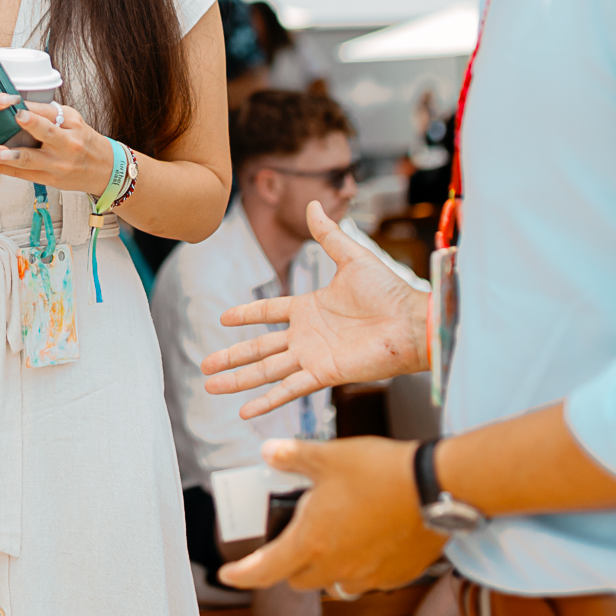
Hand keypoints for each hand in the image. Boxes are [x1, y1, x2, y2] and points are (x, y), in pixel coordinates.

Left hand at [0, 101, 113, 195]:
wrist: (105, 170)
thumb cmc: (84, 142)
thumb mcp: (74, 122)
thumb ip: (49, 113)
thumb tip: (18, 104)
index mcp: (72, 124)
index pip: (50, 111)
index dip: (32, 106)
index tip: (14, 100)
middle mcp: (67, 143)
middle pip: (47, 132)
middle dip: (31, 124)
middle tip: (15, 116)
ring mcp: (58, 164)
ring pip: (31, 159)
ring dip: (10, 155)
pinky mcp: (50, 179)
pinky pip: (24, 174)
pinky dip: (5, 168)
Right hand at [202, 201, 428, 418]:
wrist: (411, 322)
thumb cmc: (389, 291)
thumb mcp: (352, 257)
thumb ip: (328, 235)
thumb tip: (314, 203)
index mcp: (309, 308)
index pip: (268, 312)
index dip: (246, 315)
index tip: (223, 318)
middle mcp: (306, 335)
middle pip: (258, 347)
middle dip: (230, 356)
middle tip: (205, 364)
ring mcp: (312, 356)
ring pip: (265, 370)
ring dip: (238, 379)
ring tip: (210, 386)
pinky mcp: (323, 374)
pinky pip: (289, 389)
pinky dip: (267, 401)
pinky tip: (245, 412)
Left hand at [218, 436, 444, 594]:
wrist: (434, 486)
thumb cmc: (379, 471)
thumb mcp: (327, 456)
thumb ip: (292, 457)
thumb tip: (269, 453)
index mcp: (312, 541)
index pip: (264, 570)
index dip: (241, 575)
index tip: (229, 575)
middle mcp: (336, 566)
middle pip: (299, 579)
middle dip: (290, 563)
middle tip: (296, 537)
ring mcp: (367, 575)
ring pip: (334, 584)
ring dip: (326, 568)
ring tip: (333, 540)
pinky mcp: (394, 575)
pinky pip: (368, 581)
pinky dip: (361, 566)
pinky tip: (368, 540)